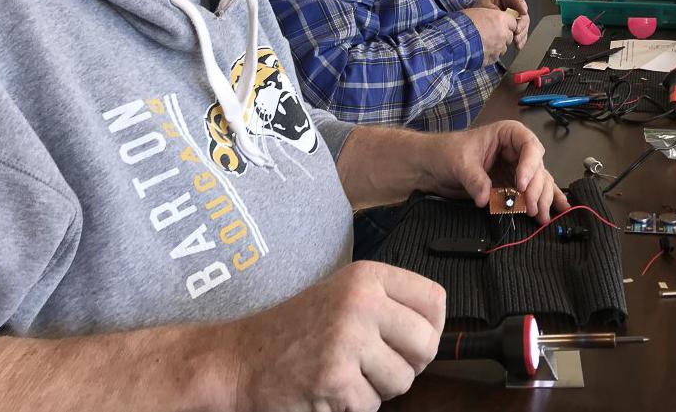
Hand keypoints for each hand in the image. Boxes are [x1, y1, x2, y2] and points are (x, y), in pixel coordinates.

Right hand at [229, 261, 444, 411]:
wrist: (239, 359)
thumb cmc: (297, 331)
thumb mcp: (345, 296)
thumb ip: (388, 306)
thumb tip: (436, 332)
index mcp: (367, 276)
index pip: (435, 300)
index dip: (430, 328)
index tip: (409, 341)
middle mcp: (361, 301)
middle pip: (427, 345)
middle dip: (407, 366)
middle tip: (375, 366)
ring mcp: (348, 338)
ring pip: (402, 381)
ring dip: (376, 389)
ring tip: (343, 373)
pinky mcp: (335, 378)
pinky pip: (370, 406)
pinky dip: (351, 407)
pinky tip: (326, 389)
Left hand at [419, 121, 568, 223]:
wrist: (433, 166)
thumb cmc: (447, 153)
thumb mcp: (459, 163)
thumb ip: (474, 179)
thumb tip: (484, 198)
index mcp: (508, 134)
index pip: (529, 147)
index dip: (529, 166)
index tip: (521, 186)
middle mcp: (517, 151)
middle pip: (538, 168)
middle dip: (536, 189)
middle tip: (529, 208)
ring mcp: (517, 169)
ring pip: (539, 182)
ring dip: (541, 199)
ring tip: (540, 217)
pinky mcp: (513, 186)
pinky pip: (534, 191)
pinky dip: (545, 200)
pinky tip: (559, 209)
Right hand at [463, 7, 516, 62]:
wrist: (454, 40)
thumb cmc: (463, 24)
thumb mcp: (478, 12)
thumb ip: (491, 17)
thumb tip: (492, 20)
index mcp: (501, 19)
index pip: (513, 22)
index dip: (506, 24)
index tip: (500, 25)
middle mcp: (503, 34)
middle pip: (510, 36)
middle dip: (502, 36)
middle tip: (490, 34)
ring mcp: (499, 48)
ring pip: (503, 47)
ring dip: (497, 46)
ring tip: (483, 43)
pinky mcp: (492, 58)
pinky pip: (495, 57)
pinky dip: (490, 55)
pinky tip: (480, 51)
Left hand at [473, 0, 529, 49]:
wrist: (473, 22)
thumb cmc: (478, 11)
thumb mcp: (485, 7)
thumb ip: (497, 10)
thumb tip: (509, 17)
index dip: (521, 4)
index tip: (522, 12)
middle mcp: (512, 6)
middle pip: (523, 14)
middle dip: (522, 24)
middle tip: (517, 30)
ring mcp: (514, 17)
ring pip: (524, 24)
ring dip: (522, 34)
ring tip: (516, 40)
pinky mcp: (514, 26)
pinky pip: (521, 32)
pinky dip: (521, 39)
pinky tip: (518, 44)